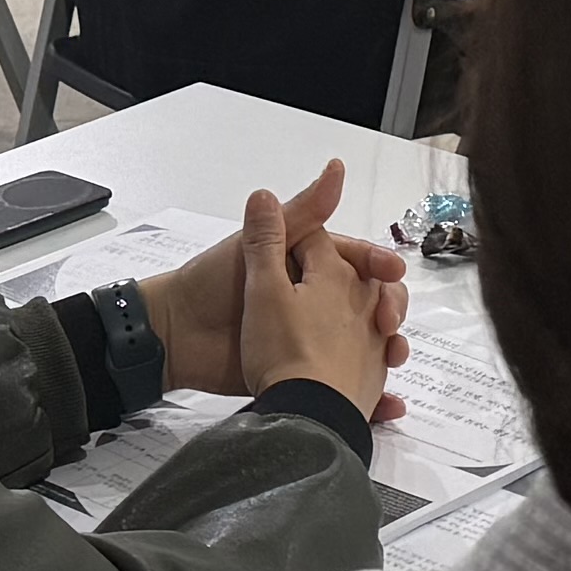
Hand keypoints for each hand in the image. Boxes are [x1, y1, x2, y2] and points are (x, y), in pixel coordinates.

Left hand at [140, 161, 408, 410]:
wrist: (177, 338)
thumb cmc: (213, 283)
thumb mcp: (258, 246)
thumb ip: (300, 213)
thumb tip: (336, 168)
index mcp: (305, 265)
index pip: (355, 259)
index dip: (377, 264)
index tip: (393, 271)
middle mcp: (313, 300)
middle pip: (367, 301)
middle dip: (387, 310)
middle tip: (390, 323)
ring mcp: (311, 339)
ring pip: (363, 343)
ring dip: (384, 351)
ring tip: (392, 359)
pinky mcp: (303, 374)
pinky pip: (341, 382)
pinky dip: (368, 394)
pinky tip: (385, 402)